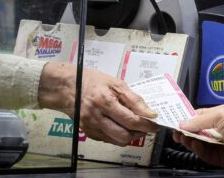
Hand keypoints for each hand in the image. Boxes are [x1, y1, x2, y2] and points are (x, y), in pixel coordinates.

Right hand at [38, 62, 157, 145]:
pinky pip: (108, 140)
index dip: (146, 124)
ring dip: (131, 136)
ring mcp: (91, 126)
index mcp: (104, 101)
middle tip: (147, 126)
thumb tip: (149, 113)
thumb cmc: (93, 81)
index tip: (155, 124)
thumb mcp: (116, 83)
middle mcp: (96, 116)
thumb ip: (133, 99)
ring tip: (136, 127)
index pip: (130, 119)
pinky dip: (119, 136)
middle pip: (124, 134)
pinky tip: (122, 126)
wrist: (68, 87)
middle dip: (140, 132)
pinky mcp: (88, 132)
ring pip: (117, 140)